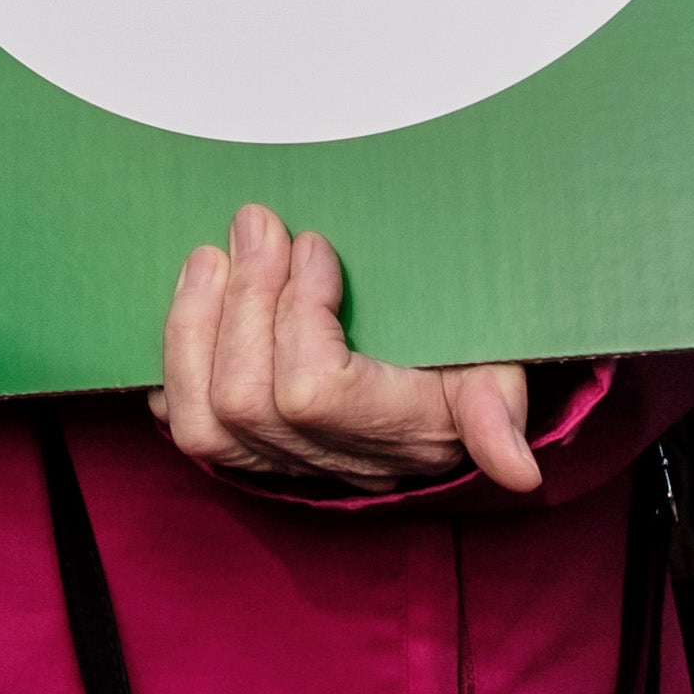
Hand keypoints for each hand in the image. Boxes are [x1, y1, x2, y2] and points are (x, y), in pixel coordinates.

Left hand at [154, 202, 543, 495]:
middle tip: (255, 224)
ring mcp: (285, 462)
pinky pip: (185, 428)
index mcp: (396, 432)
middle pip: (245, 400)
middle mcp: (335, 459)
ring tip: (209, 257)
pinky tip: (190, 312)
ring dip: (194, 328)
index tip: (317, 248)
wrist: (449, 397)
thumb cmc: (472, 361)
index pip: (311, 392)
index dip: (298, 313)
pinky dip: (174, 368)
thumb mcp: (499, 369)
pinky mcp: (249, 451)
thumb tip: (519, 469)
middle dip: (241, 299)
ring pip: (202, 421)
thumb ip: (498, 412)